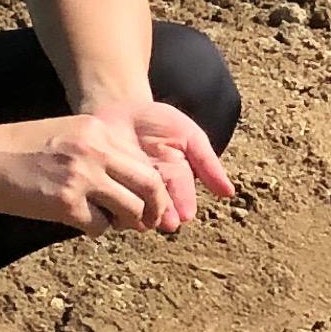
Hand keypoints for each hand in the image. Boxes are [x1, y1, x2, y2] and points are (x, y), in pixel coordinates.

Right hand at [0, 114, 195, 234]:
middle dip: (156, 208)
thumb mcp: (64, 134)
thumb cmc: (16, 149)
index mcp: (97, 129)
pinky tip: (81, 224)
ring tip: (114, 224)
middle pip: (150, 184)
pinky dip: (96, 230)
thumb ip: (97, 150)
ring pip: (131, 209)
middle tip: (150, 222)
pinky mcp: (66, 204)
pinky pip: (100, 226)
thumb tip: (127, 181)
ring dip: (128, 223)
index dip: (154, 185)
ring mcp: (82, 177)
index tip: (150, 200)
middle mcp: (95, 151)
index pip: (144, 161)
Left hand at [95, 96, 236, 230]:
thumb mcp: (187, 135)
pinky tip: (108, 203)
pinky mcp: (102, 187)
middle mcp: (152, 191)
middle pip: (158, 208)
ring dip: (134, 213)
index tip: (184, 216)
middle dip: (160, 215)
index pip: (182, 196)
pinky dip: (107, 203)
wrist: (118, 109)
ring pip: (132, 209)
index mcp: (176, 180)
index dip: (182, 205)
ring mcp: (126, 190)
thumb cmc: (157, 122)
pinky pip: (105, 201)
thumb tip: (229, 193)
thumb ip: (207, 162)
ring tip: (137, 215)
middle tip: (162, 221)